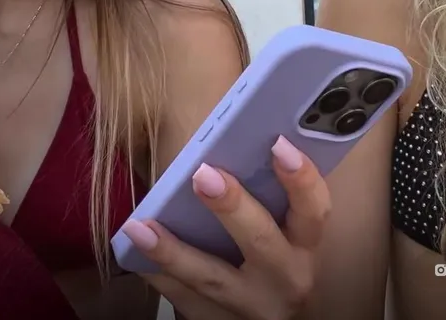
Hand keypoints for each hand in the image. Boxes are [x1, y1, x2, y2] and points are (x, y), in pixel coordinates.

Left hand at [121, 136, 328, 319]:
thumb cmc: (274, 264)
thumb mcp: (284, 235)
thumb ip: (268, 198)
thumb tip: (228, 142)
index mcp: (303, 246)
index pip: (314, 210)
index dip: (301, 179)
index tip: (279, 144)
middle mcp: (284, 277)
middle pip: (261, 241)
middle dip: (233, 208)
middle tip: (203, 175)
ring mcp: (249, 305)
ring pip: (211, 277)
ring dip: (173, 251)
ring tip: (140, 226)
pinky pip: (182, 300)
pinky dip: (156, 274)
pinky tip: (132, 252)